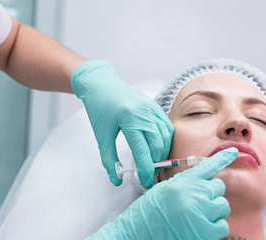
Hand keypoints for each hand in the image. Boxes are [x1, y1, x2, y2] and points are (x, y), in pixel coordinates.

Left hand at [71, 60, 173, 187]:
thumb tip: (116, 179)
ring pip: (166, 136)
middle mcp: (144, 113)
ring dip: (162, 152)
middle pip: (158, 145)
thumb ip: (109, 159)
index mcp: (129, 119)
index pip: (143, 151)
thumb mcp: (101, 135)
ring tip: (154, 163)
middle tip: (149, 174)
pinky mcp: (155, 106)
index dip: (145, 169)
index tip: (144, 181)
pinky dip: (165, 140)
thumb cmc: (99, 107)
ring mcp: (152, 108)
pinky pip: (166, 127)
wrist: (101, 83)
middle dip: (156, 163)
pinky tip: (158, 149)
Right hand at [85, 147, 238, 239]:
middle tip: (196, 205)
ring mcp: (200, 211)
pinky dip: (214, 229)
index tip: (233, 151)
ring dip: (213, 213)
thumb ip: (186, 183)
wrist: (137, 232)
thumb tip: (203, 181)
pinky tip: (199, 229)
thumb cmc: (149, 212)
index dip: (223, 158)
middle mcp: (193, 193)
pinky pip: (222, 226)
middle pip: (218, 188)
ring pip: (222, 206)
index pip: (208, 166)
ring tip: (195, 218)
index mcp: (183, 181)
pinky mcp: (204, 231)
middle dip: (210, 196)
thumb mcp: (166, 189)